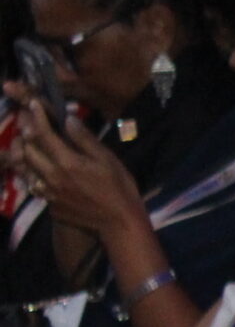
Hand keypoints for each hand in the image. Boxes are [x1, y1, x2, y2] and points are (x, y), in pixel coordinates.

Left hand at [13, 100, 144, 237]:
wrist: (119, 223)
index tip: (33, 103)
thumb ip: (85, 139)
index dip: (37, 116)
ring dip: (23, 151)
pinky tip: (39, 168)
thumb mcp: (107, 160)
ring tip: (27, 141)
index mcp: (67, 162)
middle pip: (27, 149)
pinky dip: (31, 172)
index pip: (43, 134)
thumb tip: (67, 119)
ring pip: (25, 167)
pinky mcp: (49, 204)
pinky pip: (33, 184)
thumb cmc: (119, 187)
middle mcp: (51, 176)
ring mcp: (48, 192)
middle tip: (28, 120)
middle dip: (26, 131)